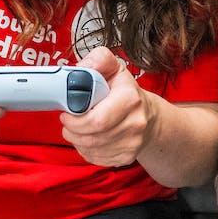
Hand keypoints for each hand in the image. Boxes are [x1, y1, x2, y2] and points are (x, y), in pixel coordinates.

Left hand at [60, 47, 155, 166]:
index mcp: (131, 99)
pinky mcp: (125, 157)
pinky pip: (95, 157)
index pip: (96, 119)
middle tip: (68, 121)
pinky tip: (88, 137)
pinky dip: (85, 149)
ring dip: (77, 139)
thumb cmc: (126, 92)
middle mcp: (135, 123)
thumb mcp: (115, 68)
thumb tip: (83, 68)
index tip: (68, 112)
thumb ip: (99, 60)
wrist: (149, 117)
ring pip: (90, 148)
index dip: (75, 118)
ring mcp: (132, 143)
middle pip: (91, 136)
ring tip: (77, 127)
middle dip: (72, 130)